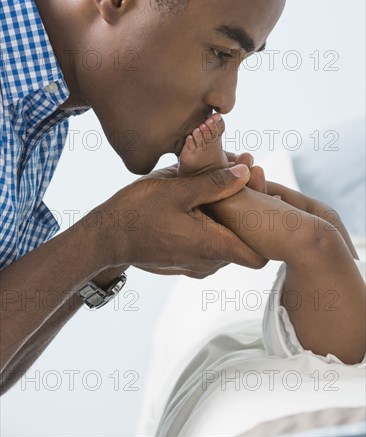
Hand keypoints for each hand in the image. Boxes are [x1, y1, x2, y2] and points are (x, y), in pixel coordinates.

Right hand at [91, 164, 268, 278]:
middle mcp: (208, 262)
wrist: (105, 238)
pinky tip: (206, 201)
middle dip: (250, 213)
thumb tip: (247, 171)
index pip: (260, 255)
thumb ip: (215, 182)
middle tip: (247, 178)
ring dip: (231, 219)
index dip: (268, 229)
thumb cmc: (138, 212)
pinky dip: (215, 226)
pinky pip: (211, 247)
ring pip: (227, 244)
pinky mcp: (184, 262)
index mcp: (212, 246)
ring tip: (227, 185)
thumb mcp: (177, 190)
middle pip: (245, 245)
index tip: (266, 200)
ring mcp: (195, 265)